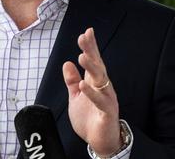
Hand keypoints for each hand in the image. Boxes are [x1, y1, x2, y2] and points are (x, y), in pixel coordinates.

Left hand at [63, 28, 121, 155]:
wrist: (100, 142)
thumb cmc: (90, 118)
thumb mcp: (75, 97)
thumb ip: (71, 81)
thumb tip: (67, 63)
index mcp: (95, 82)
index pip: (93, 61)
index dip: (90, 47)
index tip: (87, 32)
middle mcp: (103, 87)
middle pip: (98, 65)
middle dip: (91, 51)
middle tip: (84, 37)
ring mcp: (107, 99)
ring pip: (101, 80)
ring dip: (92, 68)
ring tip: (82, 56)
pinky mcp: (108, 112)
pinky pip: (101, 101)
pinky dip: (92, 93)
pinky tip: (84, 85)